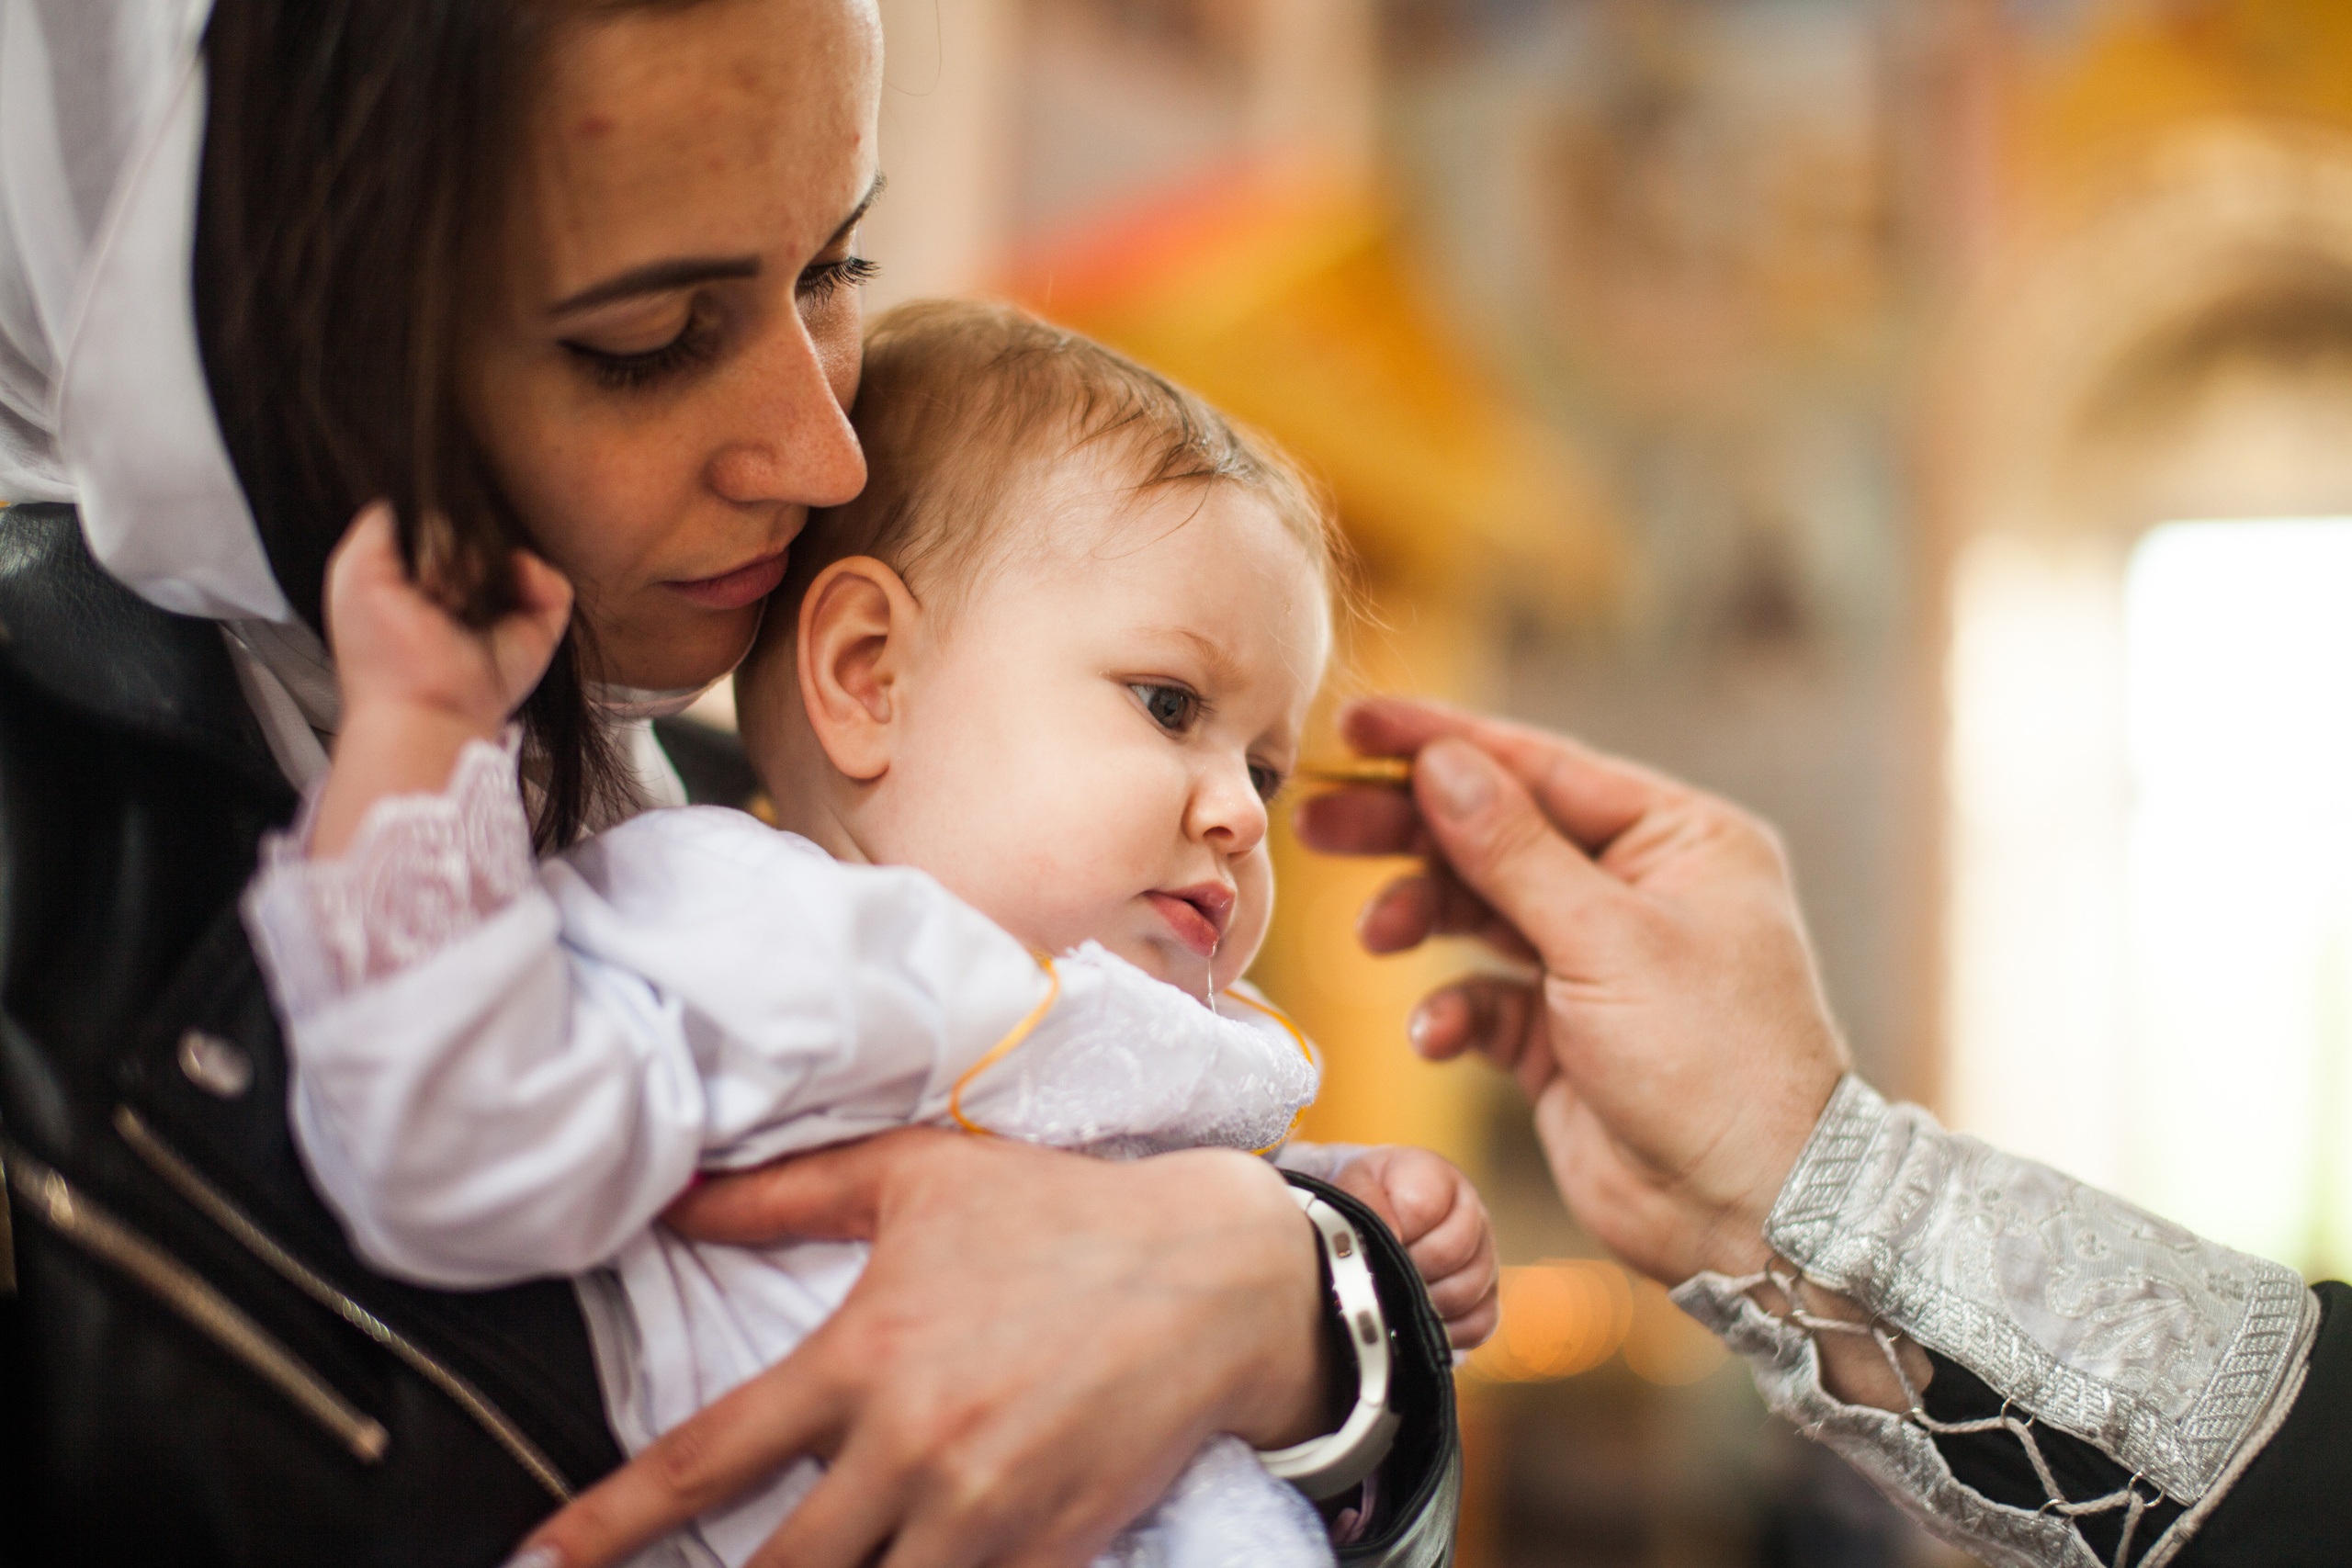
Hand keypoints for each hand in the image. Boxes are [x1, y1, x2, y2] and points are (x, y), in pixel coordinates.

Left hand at [325, 501, 570, 734]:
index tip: (417, 553)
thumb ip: (379, 524)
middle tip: (435, 585)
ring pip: (514, 553)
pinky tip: (510, 587)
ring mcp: (505, 611)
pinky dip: (535, 577)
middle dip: (459, 544)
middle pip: (480, 534)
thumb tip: (412, 495)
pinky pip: (553, 582)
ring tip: (462, 596)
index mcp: (422, 586)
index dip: (431, 527)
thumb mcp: (354, 571)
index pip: (441, 530)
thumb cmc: (381, 654)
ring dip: (489, 560)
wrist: (422, 706)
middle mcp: (466, 596)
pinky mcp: (539, 627)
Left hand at [511, 1129, 1332, 1567]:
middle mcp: (912, 1451)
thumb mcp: (920, 1178)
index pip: (704, 1462)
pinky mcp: (1046, 1553)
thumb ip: (787, 1192)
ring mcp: (982, 1515)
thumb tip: (673, 1198)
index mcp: (864, 1359)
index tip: (539, 1562)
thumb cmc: (1064, 1215)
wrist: (1220, 1278)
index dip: (609, 1525)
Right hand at [1292, 696, 1848, 1286]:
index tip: (1355, 725)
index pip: (1540, 767)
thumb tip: (1442, 762)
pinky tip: (1435, 1035)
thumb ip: (1513, 849)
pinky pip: (1484, 996)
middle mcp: (1639, 889)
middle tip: (1320, 824)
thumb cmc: (1716, 1065)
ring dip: (1421, 916)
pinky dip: (1451, 1009)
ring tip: (1376, 936)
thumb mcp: (1608, 941)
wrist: (1749, 1212)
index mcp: (1677, 839)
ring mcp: (1598, 962)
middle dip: (1409, 830)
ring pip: (1481, 910)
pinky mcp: (1563, 1033)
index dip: (1442, 743)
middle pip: (1497, 833)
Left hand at [1333, 1146, 1497, 1349]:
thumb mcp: (1356, 1183)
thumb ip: (1364, 1198)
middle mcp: (1472, 1212)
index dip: (1392, 1230)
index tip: (1372, 1239)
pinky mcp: (1489, 1295)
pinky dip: (1448, 1332)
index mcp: (1438, 1177)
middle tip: (1381, 1274)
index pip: (1422, 1207)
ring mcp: (1486, 1255)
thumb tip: (1391, 1236)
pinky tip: (1418, 1323)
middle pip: (1448, 1253)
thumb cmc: (1370, 1198)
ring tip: (1395, 1295)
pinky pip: (1481, 1323)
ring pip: (1467, 1290)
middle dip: (1406, 1269)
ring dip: (1424, 1301)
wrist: (1385, 1213)